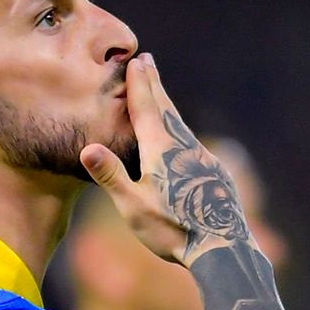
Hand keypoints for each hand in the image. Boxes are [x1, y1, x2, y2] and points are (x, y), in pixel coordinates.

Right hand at [80, 53, 252, 266]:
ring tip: (160, 93)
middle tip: (149, 61)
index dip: (139, 85)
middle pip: (166, 109)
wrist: (223, 248)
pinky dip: (180, 129)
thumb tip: (87, 149)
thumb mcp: (133, 206)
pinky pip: (192, 142)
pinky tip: (181, 139)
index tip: (136, 61)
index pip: (146, 109)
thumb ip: (111, 176)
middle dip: (155, 84)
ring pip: (181, 125)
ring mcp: (203, 159)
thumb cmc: (173, 229)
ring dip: (168, 105)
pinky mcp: (214, 173)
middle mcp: (185, 147)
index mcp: (162, 150)